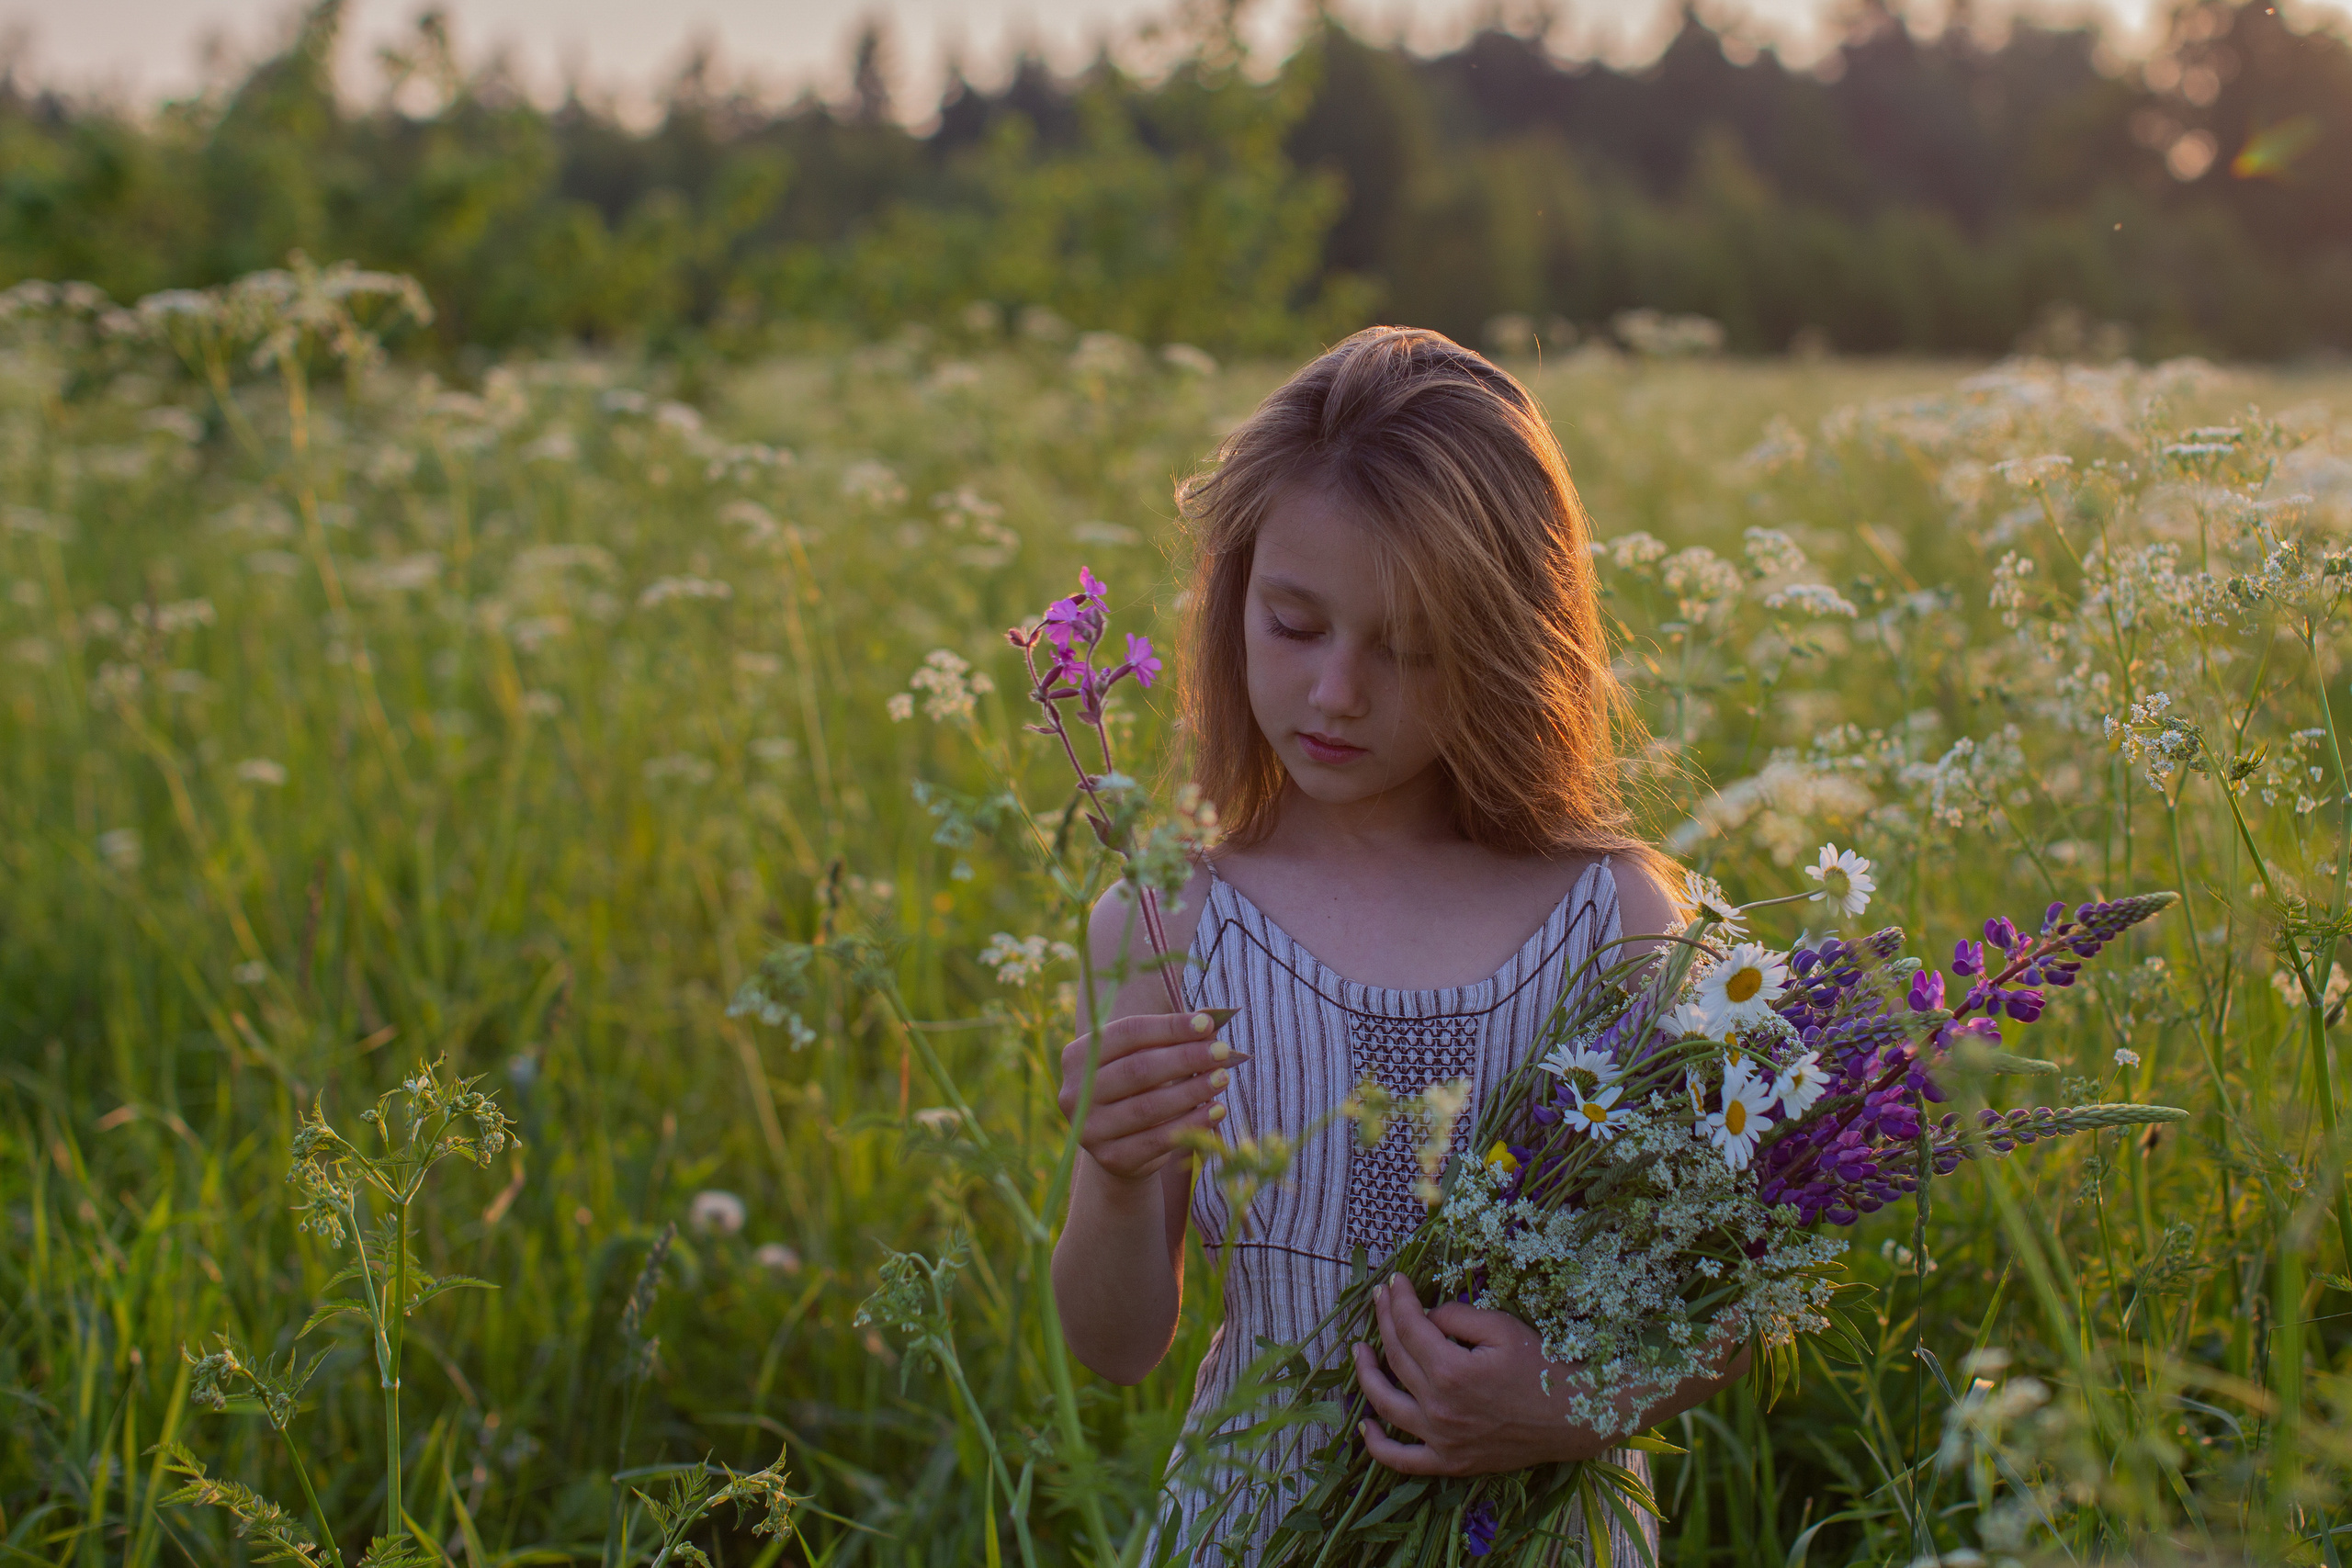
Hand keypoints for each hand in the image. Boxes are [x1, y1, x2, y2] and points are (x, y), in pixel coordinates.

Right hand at [1056, 1010, 1242, 1183]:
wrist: (1120, 1145)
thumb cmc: (1137, 1088)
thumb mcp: (1143, 1058)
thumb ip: (1169, 1040)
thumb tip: (1209, 1024)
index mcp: (1078, 1056)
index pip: (1128, 1033)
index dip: (1169, 1027)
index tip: (1207, 1024)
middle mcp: (1075, 1092)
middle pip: (1138, 1069)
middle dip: (1185, 1058)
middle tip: (1222, 1052)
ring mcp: (1090, 1129)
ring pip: (1148, 1106)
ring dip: (1192, 1091)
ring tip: (1222, 1079)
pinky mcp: (1111, 1158)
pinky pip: (1158, 1140)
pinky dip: (1191, 1124)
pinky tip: (1216, 1111)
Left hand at [1349, 1274, 1747, 1475]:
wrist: (1574, 1418)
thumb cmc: (1542, 1366)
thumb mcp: (1501, 1328)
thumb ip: (1456, 1317)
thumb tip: (1425, 1317)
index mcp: (1451, 1371)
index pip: (1410, 1327)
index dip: (1399, 1300)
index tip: (1394, 1280)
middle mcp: (1439, 1408)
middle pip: (1396, 1358)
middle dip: (1384, 1321)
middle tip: (1380, 1299)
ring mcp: (1441, 1440)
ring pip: (1387, 1405)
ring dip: (1368, 1375)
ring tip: (1360, 1350)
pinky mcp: (1450, 1462)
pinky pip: (1403, 1461)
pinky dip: (1379, 1446)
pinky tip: (1367, 1426)